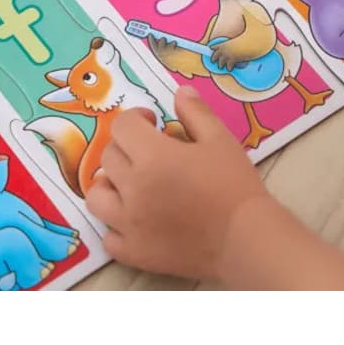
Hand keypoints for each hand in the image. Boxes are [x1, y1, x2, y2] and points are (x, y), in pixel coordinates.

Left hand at [85, 87, 267, 280]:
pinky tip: (136, 219)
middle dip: (126, 147)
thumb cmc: (234, 185)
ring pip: (97, 196)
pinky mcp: (134, 252)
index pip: (122, 126)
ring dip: (110, 184)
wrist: (246, 238)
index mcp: (152, 157)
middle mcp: (133, 189)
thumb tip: (180, 92)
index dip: (136, 118)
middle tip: (149, 151)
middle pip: (109, 157)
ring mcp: (129, 224)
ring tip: (131, 184)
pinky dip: (116, 225)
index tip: (153, 122)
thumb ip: (196, 112)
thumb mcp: (220, 139)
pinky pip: (108, 236)